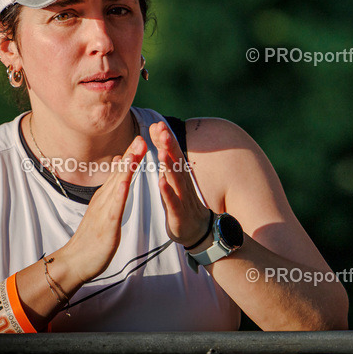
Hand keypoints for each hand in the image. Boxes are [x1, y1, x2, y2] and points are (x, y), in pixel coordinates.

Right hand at [58, 136, 147, 282]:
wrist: (76, 260)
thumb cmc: (92, 235)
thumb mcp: (104, 207)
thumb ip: (113, 186)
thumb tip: (120, 162)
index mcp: (106, 195)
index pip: (120, 171)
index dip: (131, 154)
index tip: (141, 137)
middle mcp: (104, 199)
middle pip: (119, 174)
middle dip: (131, 156)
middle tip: (141, 137)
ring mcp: (104, 211)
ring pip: (117, 187)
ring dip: (126, 170)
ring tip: (135, 154)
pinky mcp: (107, 226)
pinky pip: (114, 208)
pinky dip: (120, 195)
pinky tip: (126, 184)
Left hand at [149, 121, 211, 247]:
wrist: (196, 229)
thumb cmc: (180, 199)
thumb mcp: (171, 175)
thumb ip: (164, 153)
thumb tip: (156, 128)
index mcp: (180, 172)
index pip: (173, 152)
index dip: (166, 139)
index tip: (158, 124)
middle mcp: (183, 182)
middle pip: (177, 161)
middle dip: (169, 145)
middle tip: (162, 131)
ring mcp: (182, 197)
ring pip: (176, 179)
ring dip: (169, 165)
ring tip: (161, 152)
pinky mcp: (179, 213)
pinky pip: (173, 201)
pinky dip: (168, 191)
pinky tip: (161, 182)